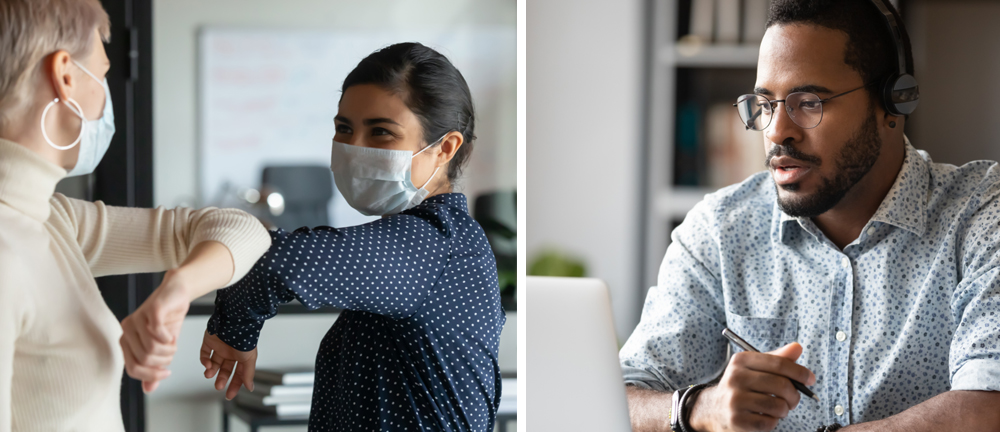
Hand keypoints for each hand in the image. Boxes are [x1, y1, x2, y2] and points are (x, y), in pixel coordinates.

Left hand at [119, 269, 191, 392]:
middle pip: (144, 360)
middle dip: (163, 361)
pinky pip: (157, 333)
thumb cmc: (168, 319)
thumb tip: (148, 389)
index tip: (167, 372)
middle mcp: (127, 329)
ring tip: (173, 344)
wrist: (177, 293)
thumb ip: (154, 367)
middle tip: (172, 353)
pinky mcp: (150, 310)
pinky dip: (169, 338)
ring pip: (152, 348)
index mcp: (126, 340)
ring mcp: (137, 318)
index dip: (151, 375)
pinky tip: (172, 335)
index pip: (133, 368)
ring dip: (168, 350)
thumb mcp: (162, 348)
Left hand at [201, 331, 257, 399]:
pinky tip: (207, 364)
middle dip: (221, 379)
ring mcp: (220, 347)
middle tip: (218, 386)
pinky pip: (204, 353)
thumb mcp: (249, 359)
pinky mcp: (209, 341)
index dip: (234, 385)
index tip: (229, 395)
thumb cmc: (244, 338)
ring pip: (214, 363)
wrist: (234, 322)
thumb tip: (250, 388)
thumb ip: (248, 374)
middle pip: (225, 370)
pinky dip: (204, 360)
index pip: (238, 374)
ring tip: (209, 374)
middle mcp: (231, 352)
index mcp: (242, 356)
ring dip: (211, 371)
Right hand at [689, 342, 816, 431]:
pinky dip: (773, 422)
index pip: (779, 363)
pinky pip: (769, 423)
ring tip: (778, 408)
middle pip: (781, 385)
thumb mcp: (755, 368)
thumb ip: (777, 359)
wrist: (714, 409)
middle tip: (793, 399)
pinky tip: (765, 417)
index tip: (810, 379)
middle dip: (795, 395)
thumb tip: (797, 348)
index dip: (799, 372)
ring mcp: (734, 400)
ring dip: (784, 410)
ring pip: (778, 406)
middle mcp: (735, 378)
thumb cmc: (741, 387)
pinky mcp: (737, 420)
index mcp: (741, 361)